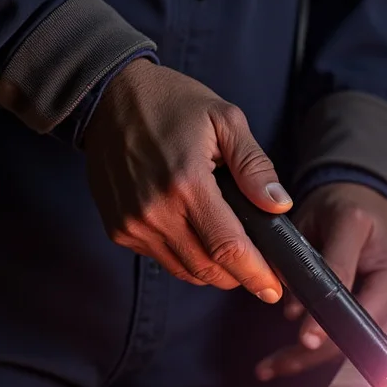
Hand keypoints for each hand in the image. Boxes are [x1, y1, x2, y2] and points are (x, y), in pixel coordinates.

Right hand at [83, 58, 290, 300]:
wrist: (107, 97)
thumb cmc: (172, 104)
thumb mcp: (225, 120)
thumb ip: (254, 166)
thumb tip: (279, 206)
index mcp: (187, 183)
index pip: (228, 247)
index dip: (256, 274)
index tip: (275, 289)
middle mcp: (156, 211)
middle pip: (208, 269)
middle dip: (240, 276)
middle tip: (261, 271)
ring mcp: (133, 224)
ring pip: (186, 271)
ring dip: (214, 270)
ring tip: (233, 252)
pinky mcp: (119, 229)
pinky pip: (163, 260)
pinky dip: (187, 257)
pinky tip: (199, 236)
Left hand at [255, 183, 386, 379]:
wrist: (373, 198)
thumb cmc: (333, 207)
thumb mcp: (305, 223)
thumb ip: (297, 264)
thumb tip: (292, 314)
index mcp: (362, 227)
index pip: (342, 280)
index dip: (322, 313)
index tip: (303, 341)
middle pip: (363, 321)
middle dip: (320, 350)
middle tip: (275, 366)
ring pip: (369, 337)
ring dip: (327, 356)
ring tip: (281, 365)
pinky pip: (373, 334)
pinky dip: (342, 346)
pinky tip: (309, 356)